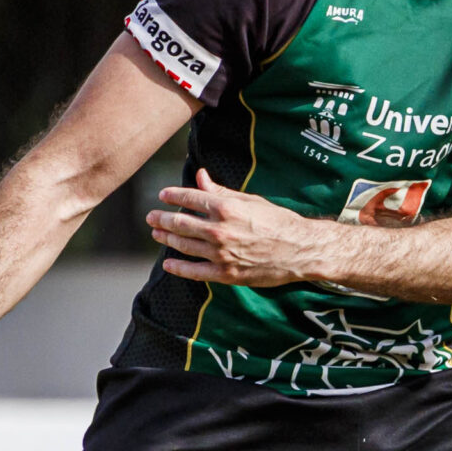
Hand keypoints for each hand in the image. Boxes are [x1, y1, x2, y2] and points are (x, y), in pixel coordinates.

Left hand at [147, 168, 326, 286]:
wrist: (300, 250)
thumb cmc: (278, 221)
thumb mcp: (250, 201)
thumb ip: (221, 192)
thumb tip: (200, 176)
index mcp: (227, 208)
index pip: (190, 199)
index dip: (173, 195)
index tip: (162, 195)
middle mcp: (220, 231)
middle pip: (181, 223)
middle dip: (162, 218)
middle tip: (151, 216)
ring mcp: (221, 254)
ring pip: (184, 246)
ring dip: (167, 238)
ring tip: (157, 233)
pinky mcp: (226, 274)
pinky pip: (195, 272)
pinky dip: (179, 268)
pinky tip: (169, 263)